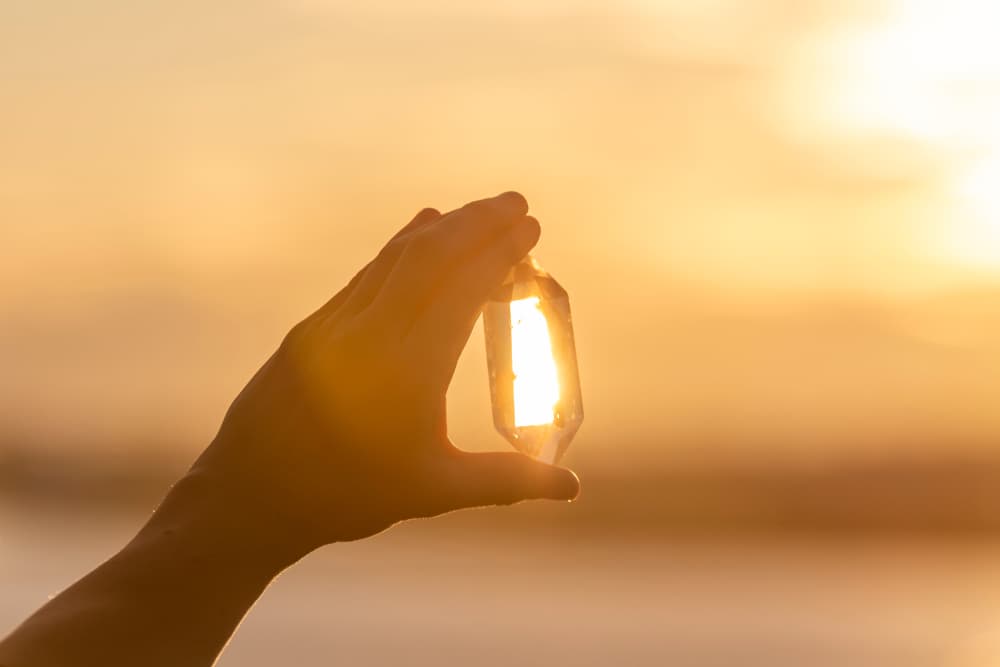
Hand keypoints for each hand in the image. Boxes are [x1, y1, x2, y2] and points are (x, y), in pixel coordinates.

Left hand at [186, 192, 579, 560]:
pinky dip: (401, 249)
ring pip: (395, 258)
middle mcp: (368, 334)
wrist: (247, 497)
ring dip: (441, 229)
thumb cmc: (347, 497)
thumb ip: (505, 480)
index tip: (531, 227)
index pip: (462, 290)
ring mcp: (334, 325)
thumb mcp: (434, 491)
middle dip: (477, 222)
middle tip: (516, 203)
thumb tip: (571, 486)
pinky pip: (367, 274)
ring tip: (476, 214)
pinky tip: (419, 235)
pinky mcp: (312, 327)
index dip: (500, 253)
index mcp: (407, 370)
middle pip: (429, 256)